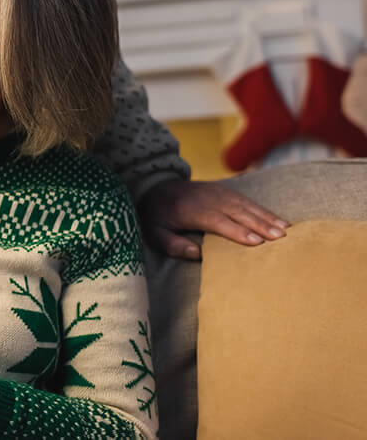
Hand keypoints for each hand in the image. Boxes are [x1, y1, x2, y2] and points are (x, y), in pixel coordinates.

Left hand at [138, 178, 289, 259]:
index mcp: (190, 210)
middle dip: (260, 224)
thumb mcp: (154, 232)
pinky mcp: (224, 191)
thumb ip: (172, 244)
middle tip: (280, 238)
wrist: (155, 186)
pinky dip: (263, 210)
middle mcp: (207, 199)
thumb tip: (197, 254)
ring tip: (286, 230)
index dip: (237, 231)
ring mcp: (217, 192)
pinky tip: (278, 219)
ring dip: (266, 216)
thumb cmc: (156, 215)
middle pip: (237, 212)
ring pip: (245, 204)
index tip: (256, 242)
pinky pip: (246, 200)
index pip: (217, 221)